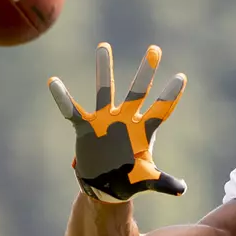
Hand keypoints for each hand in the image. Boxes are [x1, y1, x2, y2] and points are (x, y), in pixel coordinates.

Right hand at [48, 42, 186, 202]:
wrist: (105, 186)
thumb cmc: (129, 181)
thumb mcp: (146, 180)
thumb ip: (163, 182)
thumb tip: (182, 189)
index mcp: (144, 131)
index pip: (161, 110)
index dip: (170, 96)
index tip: (181, 77)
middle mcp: (126, 120)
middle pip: (137, 92)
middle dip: (146, 72)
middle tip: (155, 50)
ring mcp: (105, 120)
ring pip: (104, 91)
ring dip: (103, 70)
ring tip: (104, 47)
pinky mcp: (86, 127)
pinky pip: (72, 110)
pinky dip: (63, 98)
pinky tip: (54, 82)